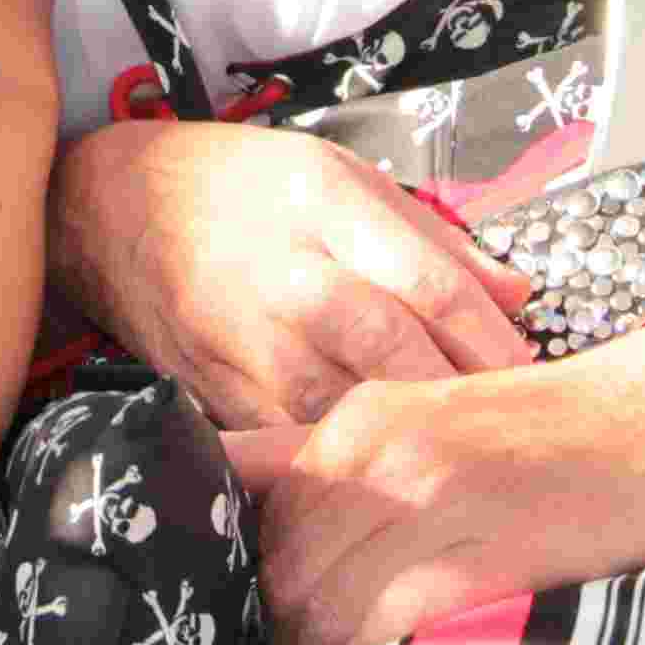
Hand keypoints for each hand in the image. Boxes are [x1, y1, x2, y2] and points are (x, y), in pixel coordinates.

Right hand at [50, 120, 539, 428]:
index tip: (535, 374)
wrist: (109, 209)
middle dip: (460, 394)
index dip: (492, 338)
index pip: (428, 283)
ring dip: (407, 435)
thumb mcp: (340, 175)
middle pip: (392, 351)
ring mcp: (244, 340)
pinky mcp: (215, 391)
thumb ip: (432, 238)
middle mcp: (286, 274)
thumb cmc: (241, 185)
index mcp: (325, 204)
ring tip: (458, 454)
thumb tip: (519, 296)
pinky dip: (341, 459)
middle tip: (509, 427)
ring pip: (344, 408)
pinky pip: (292, 439)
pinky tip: (382, 469)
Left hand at [223, 330, 644, 644]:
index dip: (256, 588)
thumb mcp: (422, 422)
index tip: (266, 631)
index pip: (257, 520)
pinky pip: (396, 627)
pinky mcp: (488, 552)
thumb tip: (235, 493)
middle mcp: (382, 452)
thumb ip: (326, 462)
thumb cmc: (541, 434)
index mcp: (357, 421)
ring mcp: (435, 500)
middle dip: (283, 637)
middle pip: (285, 573)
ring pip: (329, 608)